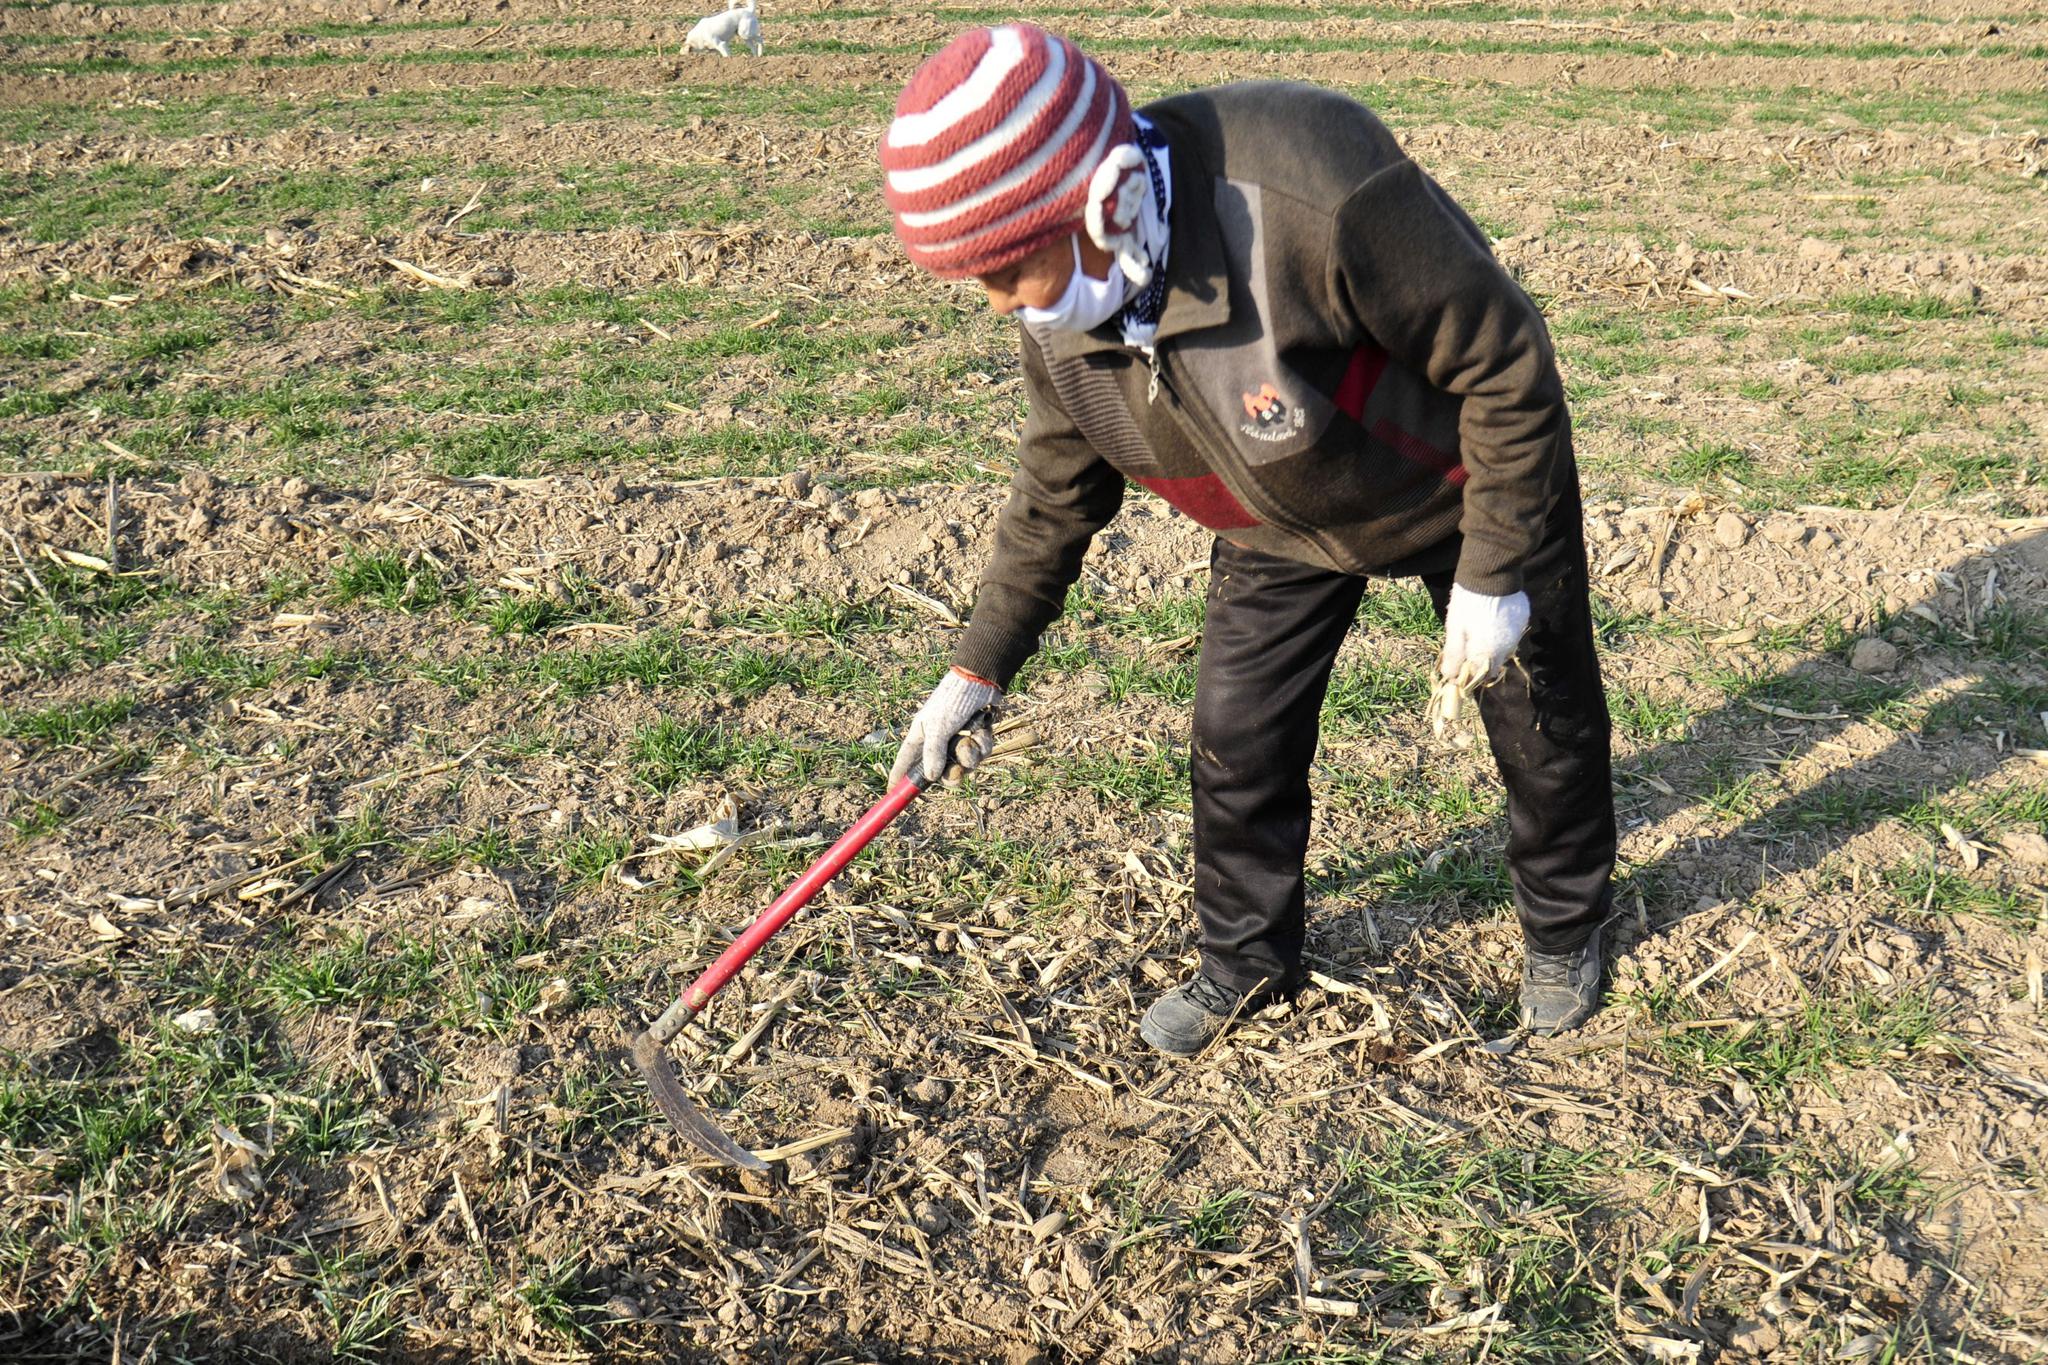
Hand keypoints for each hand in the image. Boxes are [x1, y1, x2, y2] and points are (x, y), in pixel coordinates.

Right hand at [890, 668, 1001, 784]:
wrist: (980, 682)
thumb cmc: (952, 701)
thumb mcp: (938, 726)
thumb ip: (933, 752)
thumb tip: (931, 777)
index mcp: (920, 736)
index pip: (905, 761)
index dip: (900, 777)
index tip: (892, 792)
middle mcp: (937, 742)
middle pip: (940, 773)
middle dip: (951, 773)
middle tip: (955, 772)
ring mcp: (957, 741)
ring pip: (964, 765)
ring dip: (970, 754)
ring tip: (971, 738)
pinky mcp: (975, 738)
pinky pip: (979, 754)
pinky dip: (982, 744)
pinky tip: (982, 730)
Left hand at [1439, 585, 1530, 689]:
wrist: (1490, 575)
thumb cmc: (1467, 603)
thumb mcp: (1454, 630)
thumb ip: (1454, 656)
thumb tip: (1449, 677)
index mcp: (1488, 653)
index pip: (1480, 677)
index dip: (1468, 673)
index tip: (1460, 663)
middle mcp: (1507, 648)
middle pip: (1493, 662)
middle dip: (1480, 657)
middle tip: (1468, 640)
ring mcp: (1518, 633)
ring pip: (1503, 647)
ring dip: (1492, 643)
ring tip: (1480, 625)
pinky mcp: (1524, 619)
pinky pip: (1512, 632)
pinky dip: (1502, 629)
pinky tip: (1493, 616)